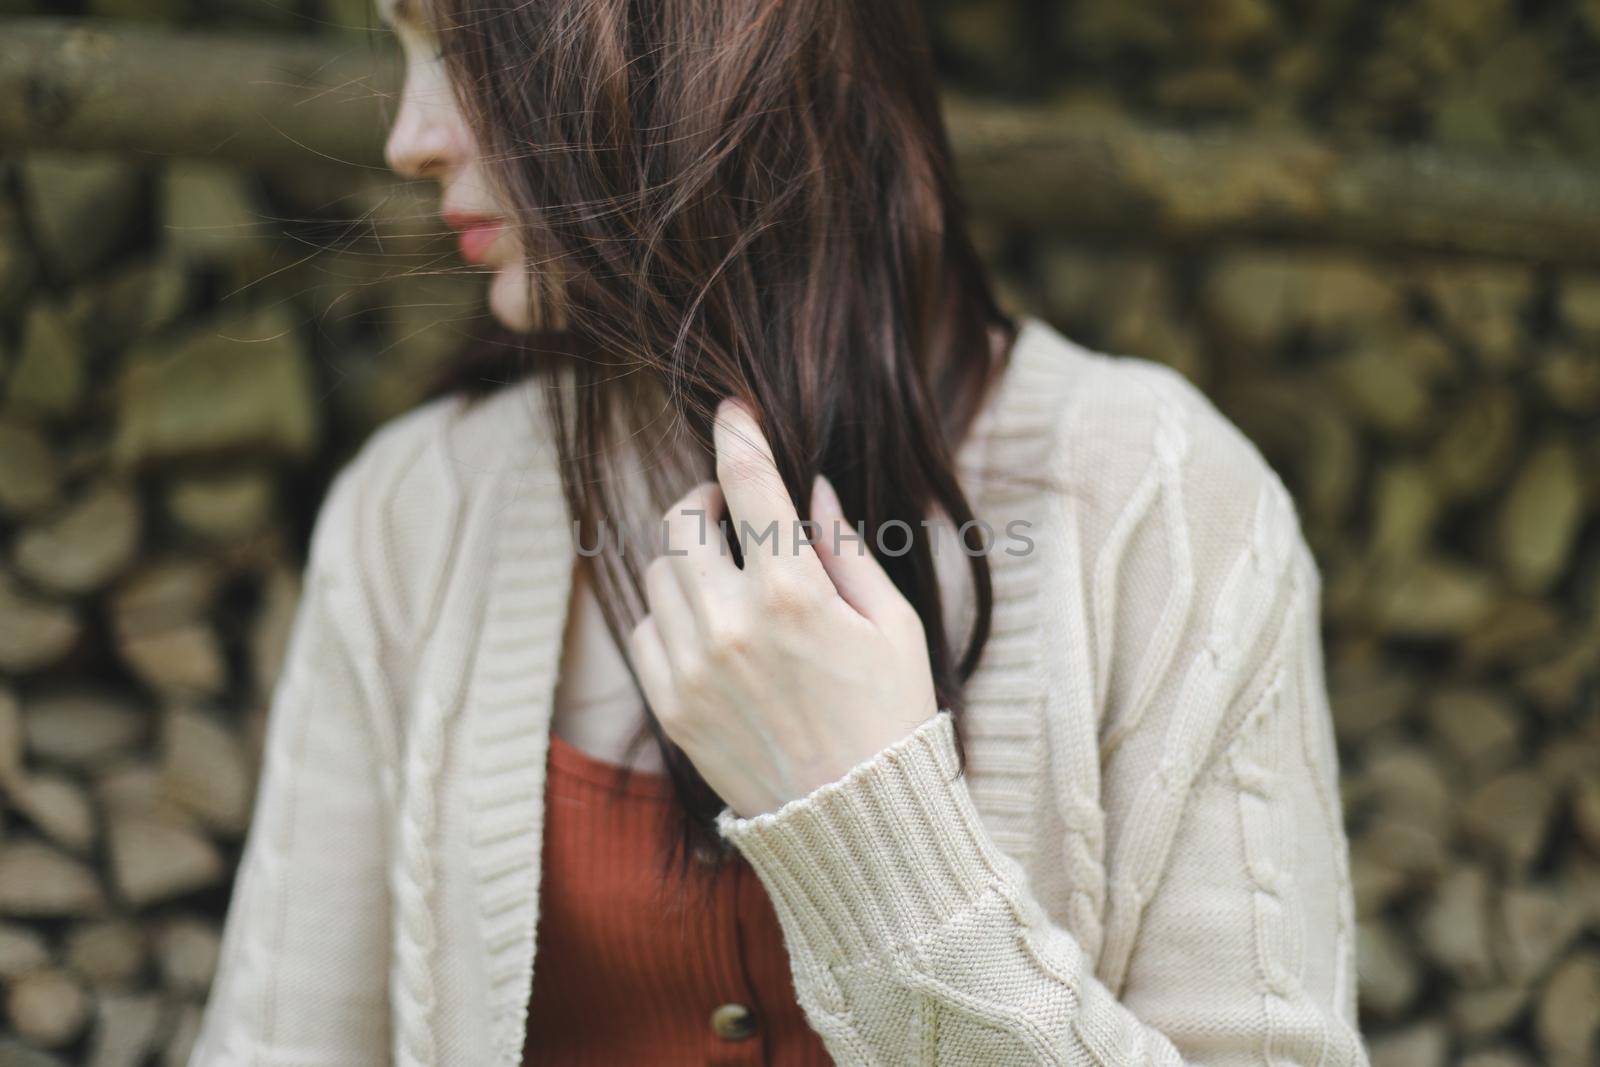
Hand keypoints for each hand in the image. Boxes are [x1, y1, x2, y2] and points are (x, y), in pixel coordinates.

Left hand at [627, 398, 940, 816]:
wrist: (854, 822)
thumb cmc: (890, 716)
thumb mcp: (892, 624)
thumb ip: (845, 548)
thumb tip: (811, 488)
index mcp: (792, 595)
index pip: (749, 486)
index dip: (740, 436)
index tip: (735, 412)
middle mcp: (729, 625)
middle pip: (683, 521)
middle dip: (706, 499)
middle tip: (734, 508)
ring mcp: (691, 668)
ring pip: (658, 573)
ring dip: (689, 557)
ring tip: (730, 573)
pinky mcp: (670, 706)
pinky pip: (644, 630)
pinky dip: (670, 614)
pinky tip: (711, 627)